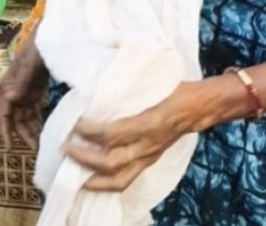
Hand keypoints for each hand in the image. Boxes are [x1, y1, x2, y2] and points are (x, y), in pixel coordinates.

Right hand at [0, 37, 48, 149]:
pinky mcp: (39, 87)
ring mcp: (27, 88)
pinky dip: (40, 119)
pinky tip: (47, 128)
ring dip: (33, 129)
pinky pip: (37, 108)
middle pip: (17, 118)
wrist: (54, 29)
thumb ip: (22, 79)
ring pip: (27, 115)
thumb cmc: (40, 42)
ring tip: (42, 144)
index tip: (8, 148)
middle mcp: (16, 89)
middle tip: (36, 150)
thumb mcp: (31, 60)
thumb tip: (10, 99)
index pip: (5, 113)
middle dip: (24, 135)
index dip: (5, 131)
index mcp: (10, 83)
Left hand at [64, 84, 198, 191]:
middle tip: (65, 147)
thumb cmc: (176, 89)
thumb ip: (128, 87)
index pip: (113, 133)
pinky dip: (105, 184)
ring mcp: (148, 157)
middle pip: (111, 162)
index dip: (90, 131)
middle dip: (84, 157)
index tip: (75, 123)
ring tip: (73, 171)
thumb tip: (100, 82)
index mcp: (149, 123)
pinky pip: (125, 181)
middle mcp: (147, 145)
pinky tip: (90, 180)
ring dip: (92, 178)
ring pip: (118, 180)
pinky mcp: (149, 162)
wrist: (199, 107)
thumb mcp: (153, 82)